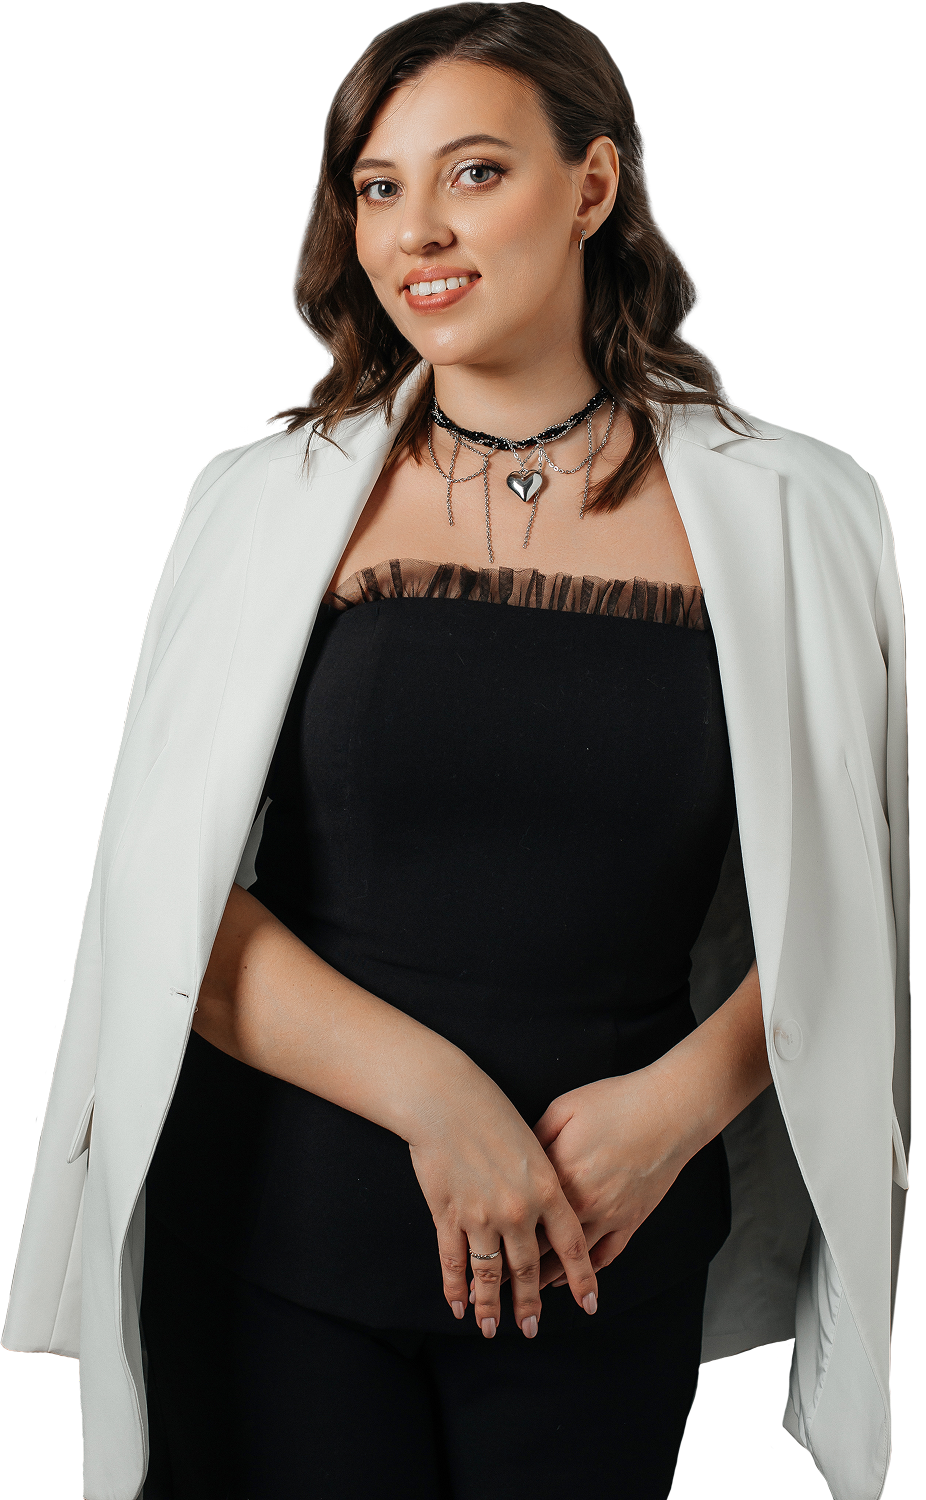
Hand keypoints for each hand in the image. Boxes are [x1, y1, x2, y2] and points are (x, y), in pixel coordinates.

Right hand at [407, 1066, 598, 1337]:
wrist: (446, 1101)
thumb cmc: (492, 1110)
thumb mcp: (537, 1136)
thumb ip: (550, 1173)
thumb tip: (559, 1203)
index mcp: (547, 1189)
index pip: (571, 1245)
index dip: (581, 1277)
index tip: (589, 1303)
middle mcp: (518, 1210)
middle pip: (529, 1268)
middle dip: (530, 1304)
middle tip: (532, 1330)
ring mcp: (481, 1217)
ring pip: (490, 1274)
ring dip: (490, 1307)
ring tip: (491, 1329)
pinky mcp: (450, 1215)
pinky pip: (454, 1261)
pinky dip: (455, 1287)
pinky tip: (458, 1304)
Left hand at [475, 1068, 699, 1296]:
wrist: (669, 1110)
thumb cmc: (616, 1102)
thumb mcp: (564, 1109)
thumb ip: (535, 1138)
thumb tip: (515, 1160)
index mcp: (558, 1175)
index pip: (519, 1218)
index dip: (497, 1239)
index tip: (479, 1254)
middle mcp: (582, 1203)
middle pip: (542, 1247)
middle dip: (515, 1272)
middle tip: (494, 1292)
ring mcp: (610, 1215)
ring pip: (572, 1261)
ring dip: (548, 1281)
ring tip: (527, 1297)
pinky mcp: (632, 1220)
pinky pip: (606, 1256)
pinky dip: (586, 1273)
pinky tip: (571, 1281)